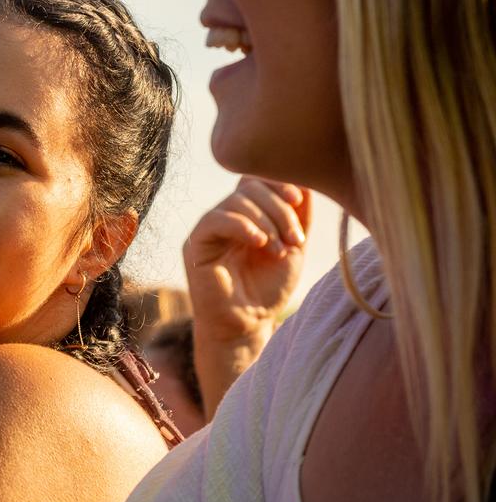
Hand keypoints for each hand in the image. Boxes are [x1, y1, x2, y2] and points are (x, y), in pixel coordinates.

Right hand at [183, 177, 309, 416]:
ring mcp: (210, 227)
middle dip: (278, 208)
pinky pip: (215, 220)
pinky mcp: (196, 243)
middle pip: (250, 186)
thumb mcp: (292, 247)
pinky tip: (259, 243)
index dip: (279, 183)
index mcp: (249, 213)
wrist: (247, 322)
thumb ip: (298, 216)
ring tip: (278, 250)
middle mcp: (227, 215)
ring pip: (236, 201)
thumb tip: (305, 182)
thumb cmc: (269, 288)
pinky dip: (241, 226)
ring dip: (265, 222)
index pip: (258, 179)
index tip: (299, 203)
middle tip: (295, 238)